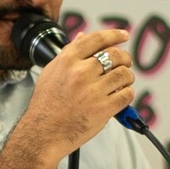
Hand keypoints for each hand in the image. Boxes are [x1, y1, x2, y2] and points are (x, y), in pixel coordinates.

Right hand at [14, 27, 133, 161]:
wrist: (42, 133)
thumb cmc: (45, 105)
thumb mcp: (51, 72)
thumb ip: (69, 53)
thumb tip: (83, 37)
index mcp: (68, 60)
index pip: (97, 39)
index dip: (115, 35)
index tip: (123, 35)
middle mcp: (81, 72)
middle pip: (115, 55)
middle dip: (124, 58)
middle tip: (125, 64)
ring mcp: (93, 91)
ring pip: (124, 74)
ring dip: (128, 77)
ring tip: (123, 82)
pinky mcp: (103, 109)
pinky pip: (126, 95)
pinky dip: (127, 94)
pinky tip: (120, 96)